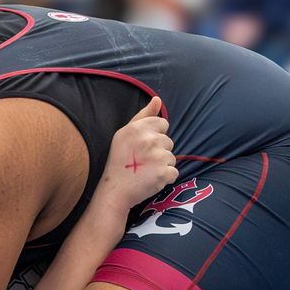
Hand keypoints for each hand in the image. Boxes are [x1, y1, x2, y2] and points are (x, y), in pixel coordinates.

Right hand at [97, 97, 175, 211]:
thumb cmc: (119, 161)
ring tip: (146, 171)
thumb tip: (157, 99)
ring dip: (162, 165)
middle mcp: (149, 139)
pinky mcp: (163, 173)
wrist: (115, 190)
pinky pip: (174, 172)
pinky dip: (165, 177)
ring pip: (172, 157)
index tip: (145, 146)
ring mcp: (158, 157)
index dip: (155, 135)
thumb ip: (143, 116)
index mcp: (138, 128)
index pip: (163, 124)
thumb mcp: (125, 133)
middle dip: (160, 150)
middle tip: (143, 161)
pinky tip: (151, 179)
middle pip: (168, 141)